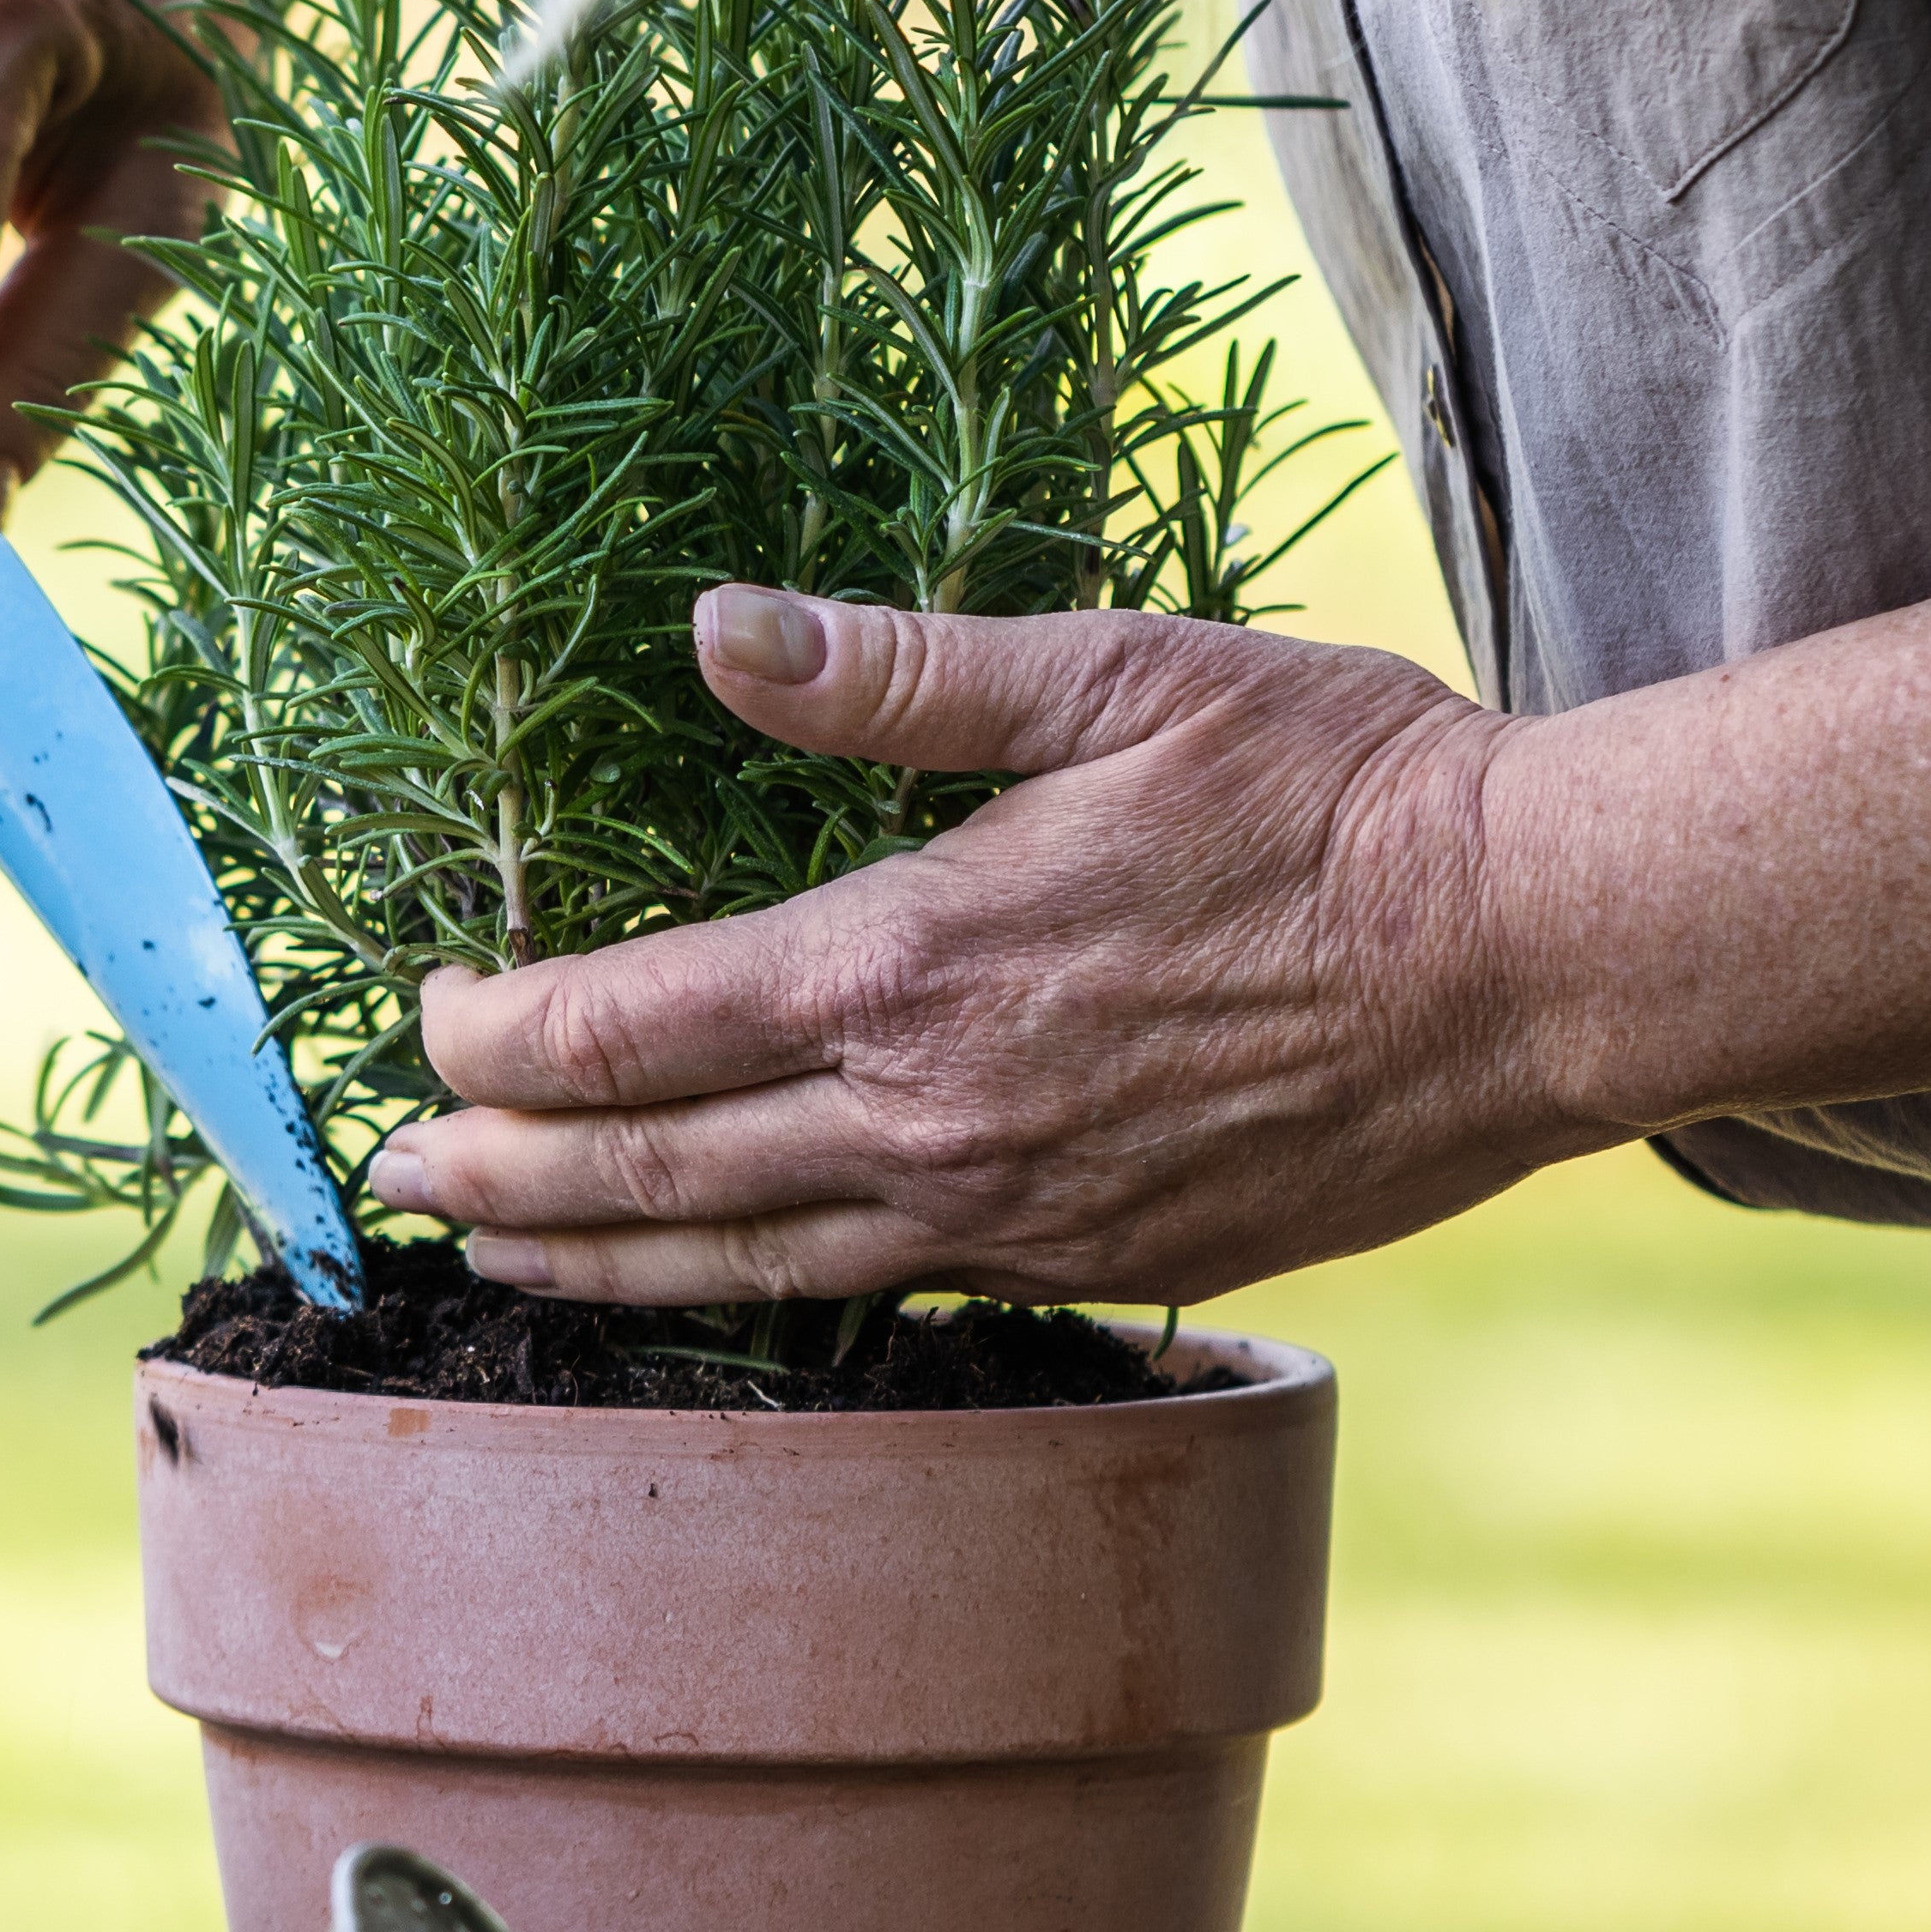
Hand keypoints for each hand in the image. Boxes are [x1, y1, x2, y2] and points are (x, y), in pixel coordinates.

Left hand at [376, 587, 1607, 1305]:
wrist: (1534, 961)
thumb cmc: (1339, 795)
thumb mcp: (1120, 677)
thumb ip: (898, 674)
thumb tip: (716, 628)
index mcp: (910, 964)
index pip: (627, 1027)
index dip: (499, 1037)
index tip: (430, 1021)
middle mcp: (932, 1118)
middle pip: (649, 1175)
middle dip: (499, 1175)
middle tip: (396, 1177)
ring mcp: (1010, 1215)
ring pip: (745, 1269)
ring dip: (596, 1264)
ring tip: (494, 1261)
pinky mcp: (1091, 1267)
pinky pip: (881, 1303)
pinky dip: (760, 1302)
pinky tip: (716, 1292)